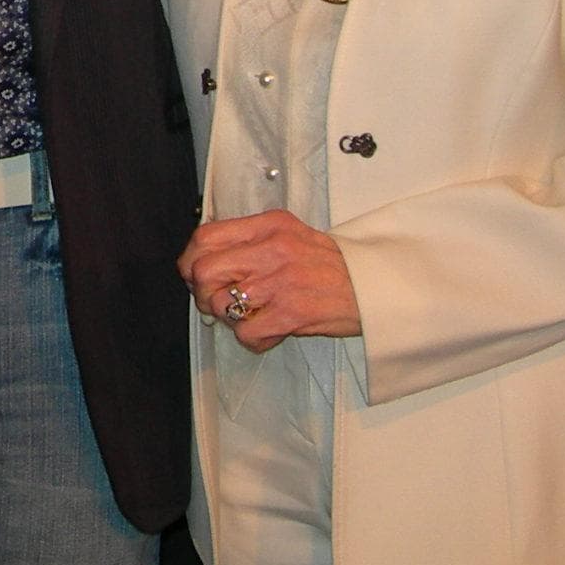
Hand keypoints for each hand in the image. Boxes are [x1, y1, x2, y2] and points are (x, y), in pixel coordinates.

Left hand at [177, 210, 360, 352]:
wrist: (373, 286)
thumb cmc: (329, 265)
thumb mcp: (290, 235)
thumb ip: (251, 241)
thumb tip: (206, 261)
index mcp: (269, 226)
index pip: (206, 237)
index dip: (192, 260)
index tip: (197, 274)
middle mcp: (273, 249)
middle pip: (205, 271)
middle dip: (203, 293)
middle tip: (220, 302)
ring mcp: (282, 281)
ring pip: (222, 304)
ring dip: (230, 318)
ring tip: (250, 316)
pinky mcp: (292, 313)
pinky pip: (247, 333)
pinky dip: (253, 339)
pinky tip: (269, 331)